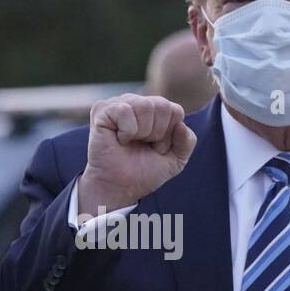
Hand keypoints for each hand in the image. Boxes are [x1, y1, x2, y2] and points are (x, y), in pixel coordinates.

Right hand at [78, 94, 195, 218]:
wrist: (119, 188)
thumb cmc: (143, 172)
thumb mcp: (175, 160)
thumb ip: (187, 142)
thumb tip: (180, 124)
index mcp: (154, 110)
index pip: (175, 111)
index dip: (169, 135)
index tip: (155, 148)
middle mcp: (137, 102)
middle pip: (162, 106)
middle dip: (156, 134)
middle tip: (142, 146)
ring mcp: (118, 103)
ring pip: (145, 107)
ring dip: (141, 133)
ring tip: (130, 143)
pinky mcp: (102, 109)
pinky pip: (125, 111)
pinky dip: (126, 131)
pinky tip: (118, 139)